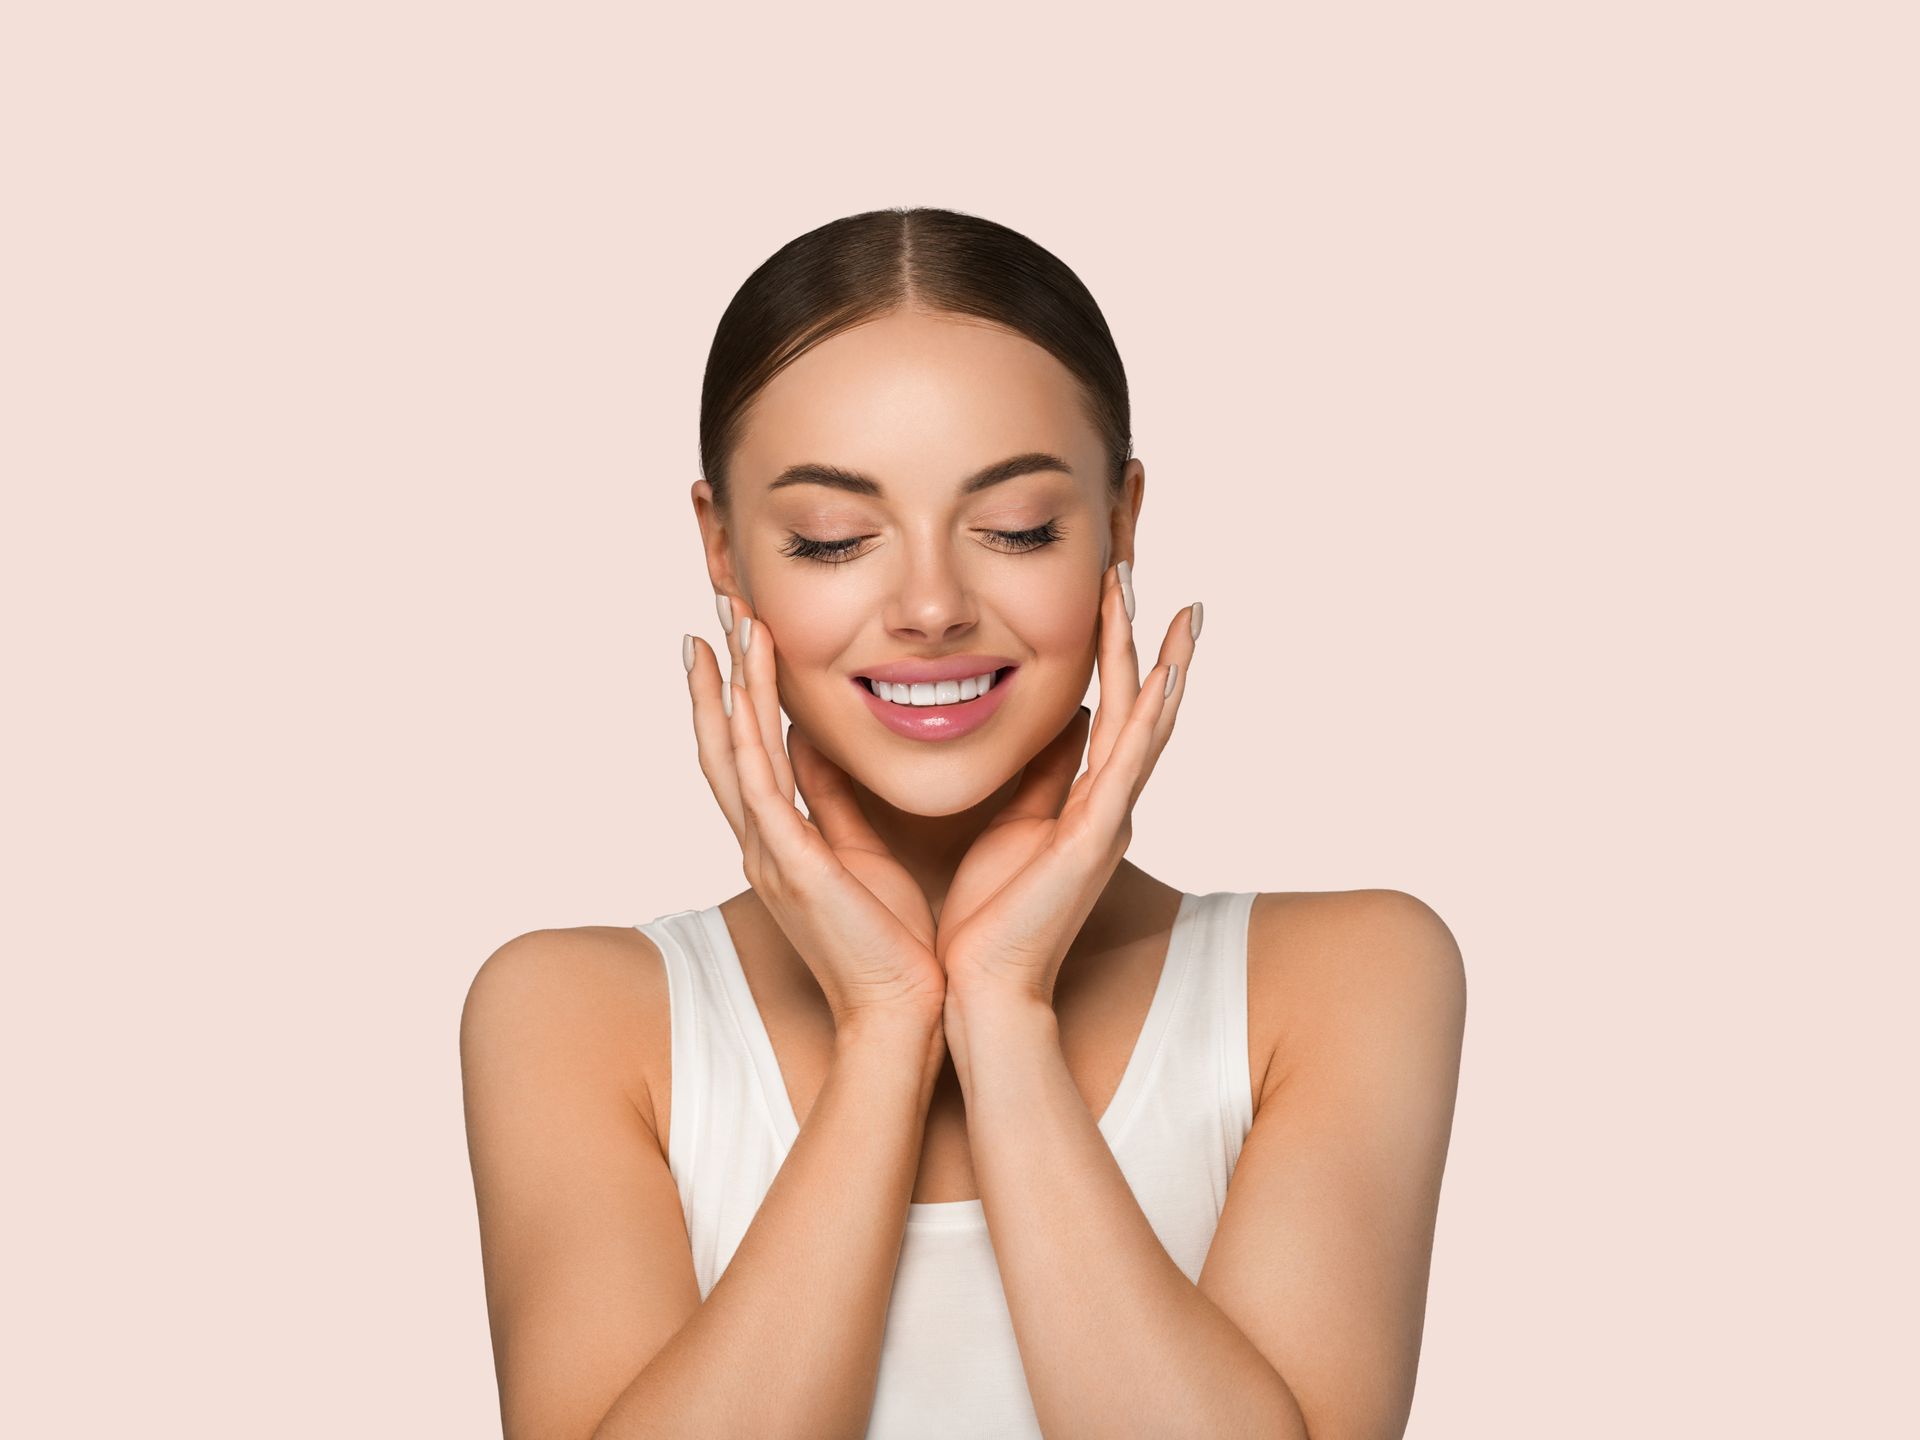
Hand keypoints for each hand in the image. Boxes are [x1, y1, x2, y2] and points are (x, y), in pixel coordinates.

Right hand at [685, 593, 944, 1023]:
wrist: (903, 1013)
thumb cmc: (892, 943)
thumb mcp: (862, 852)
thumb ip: (837, 801)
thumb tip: (822, 747)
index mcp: (783, 841)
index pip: (747, 752)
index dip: (735, 694)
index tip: (735, 635)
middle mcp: (763, 842)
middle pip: (724, 740)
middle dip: (720, 671)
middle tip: (718, 605)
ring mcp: (769, 852)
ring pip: (733, 750)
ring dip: (726, 683)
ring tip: (724, 622)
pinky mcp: (790, 863)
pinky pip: (757, 782)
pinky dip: (742, 729)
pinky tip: (737, 685)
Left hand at [936, 563, 1199, 1007]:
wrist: (981, 987)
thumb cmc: (987, 918)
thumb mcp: (1005, 824)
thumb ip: (1030, 776)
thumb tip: (1041, 723)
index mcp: (1083, 801)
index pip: (1108, 708)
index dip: (1114, 649)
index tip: (1113, 590)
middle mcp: (1106, 805)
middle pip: (1137, 704)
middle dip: (1141, 636)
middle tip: (1139, 570)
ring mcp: (1107, 820)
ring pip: (1145, 725)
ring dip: (1161, 663)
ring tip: (1176, 607)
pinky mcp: (1093, 838)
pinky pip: (1126, 765)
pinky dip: (1149, 717)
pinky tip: (1166, 674)